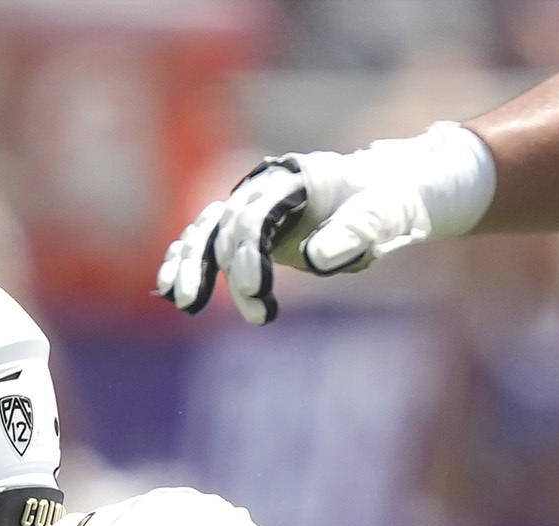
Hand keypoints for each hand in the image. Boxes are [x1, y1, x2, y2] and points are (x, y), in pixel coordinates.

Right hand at [155, 123, 494, 325]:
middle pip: (226, 225)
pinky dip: (188, 262)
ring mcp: (254, 208)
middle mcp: (264, 189)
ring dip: (190, 265)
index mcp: (292, 179)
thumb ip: (353, 231)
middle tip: (251, 313)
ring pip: (207, 231)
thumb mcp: (382, 213)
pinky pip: (208, 241)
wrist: (382, 192)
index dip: (249, 254)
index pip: (256, 215)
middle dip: (223, 270)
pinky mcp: (250, 230)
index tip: (258, 293)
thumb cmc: (386, 200)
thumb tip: (314, 259)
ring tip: (184, 303)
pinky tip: (172, 291)